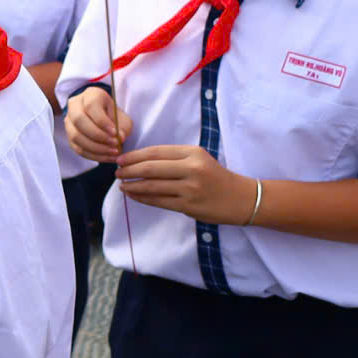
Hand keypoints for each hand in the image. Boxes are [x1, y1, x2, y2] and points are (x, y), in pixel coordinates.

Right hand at [65, 85, 128, 162]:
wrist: (104, 118)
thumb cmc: (114, 116)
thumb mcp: (122, 117)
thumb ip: (122, 127)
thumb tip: (119, 139)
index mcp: (90, 95)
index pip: (90, 107)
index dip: (102, 122)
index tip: (115, 133)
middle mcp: (75, 106)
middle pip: (79, 120)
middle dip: (98, 135)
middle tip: (114, 144)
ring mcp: (69, 121)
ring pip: (76, 136)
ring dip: (96, 148)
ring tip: (113, 152)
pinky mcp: (69, 136)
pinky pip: (77, 148)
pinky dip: (93, 155)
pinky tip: (107, 157)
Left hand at [117, 144, 253, 221]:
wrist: (241, 199)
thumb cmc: (215, 177)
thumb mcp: (198, 159)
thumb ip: (173, 159)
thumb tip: (138, 161)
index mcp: (193, 153)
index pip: (155, 152)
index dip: (133, 156)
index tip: (119, 159)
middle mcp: (192, 169)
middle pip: (150, 168)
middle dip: (128, 171)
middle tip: (117, 173)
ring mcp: (190, 188)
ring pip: (151, 186)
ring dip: (132, 186)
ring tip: (122, 185)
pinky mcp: (188, 206)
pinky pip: (158, 201)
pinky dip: (142, 198)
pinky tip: (133, 195)